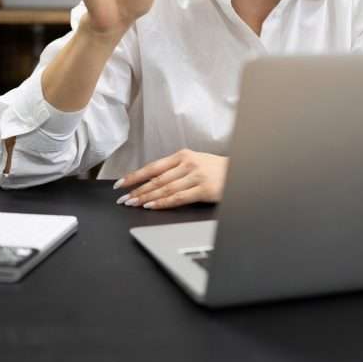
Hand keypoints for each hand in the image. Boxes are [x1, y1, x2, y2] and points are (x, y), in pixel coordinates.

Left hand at [113, 150, 228, 209]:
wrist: (241, 170)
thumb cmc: (217, 169)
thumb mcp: (196, 162)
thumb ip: (176, 169)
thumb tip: (152, 181)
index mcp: (183, 155)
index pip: (153, 166)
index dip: (135, 175)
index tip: (120, 184)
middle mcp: (188, 164)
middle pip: (156, 179)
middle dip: (137, 190)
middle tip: (123, 199)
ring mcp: (196, 176)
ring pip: (164, 188)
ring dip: (146, 197)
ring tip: (133, 204)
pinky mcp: (204, 189)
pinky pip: (178, 198)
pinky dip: (163, 202)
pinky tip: (152, 206)